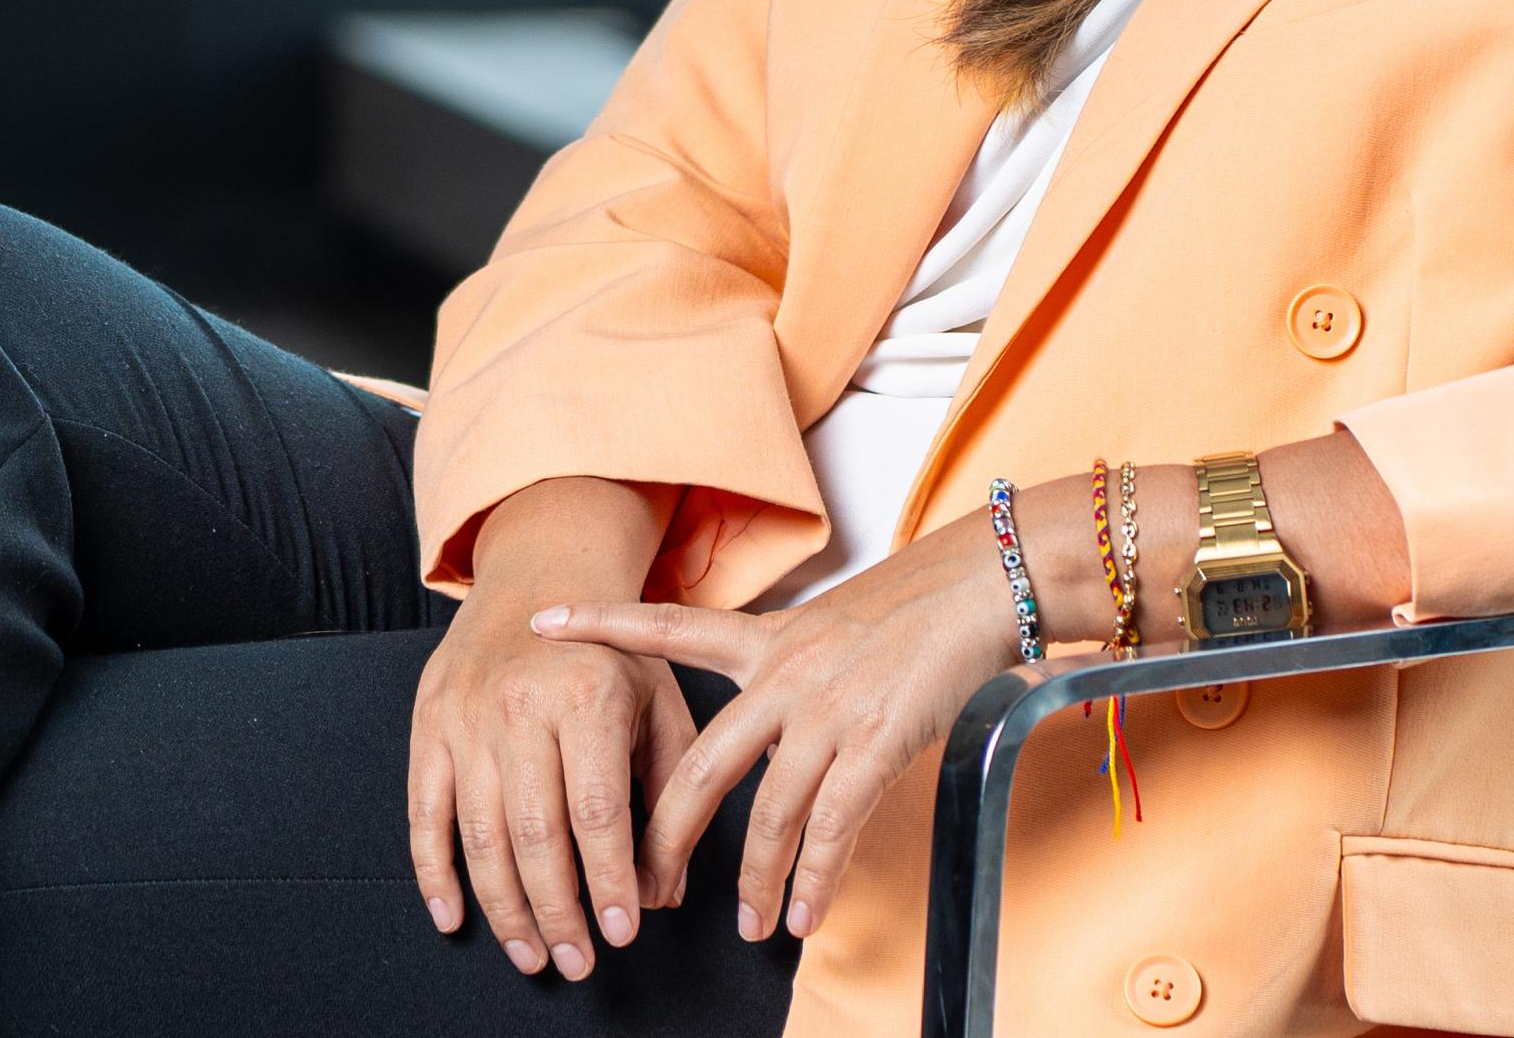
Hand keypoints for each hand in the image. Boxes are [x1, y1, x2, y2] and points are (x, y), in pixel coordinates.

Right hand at [411, 480, 693, 981]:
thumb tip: (664, 892)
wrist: (537, 577)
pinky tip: (454, 917)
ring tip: (532, 955)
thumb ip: (671, 794)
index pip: (596, 809)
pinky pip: (423, 812)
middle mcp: (521, 705)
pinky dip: (433, 872)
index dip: (607, 879)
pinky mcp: (428, 726)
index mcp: (588, 695)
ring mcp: (466, 717)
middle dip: (557, 909)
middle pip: (534, 832)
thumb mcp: (661, 701)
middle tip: (577, 961)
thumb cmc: (611, 655)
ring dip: (504, 907)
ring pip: (478, 833)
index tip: (622, 931)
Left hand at [530, 507, 1025, 944]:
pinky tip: (804, 914)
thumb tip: (756, 729)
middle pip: (701, 766)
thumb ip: (780, 672)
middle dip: (667, 836)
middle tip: (639, 884)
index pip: (667, 627)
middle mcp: (783, 675)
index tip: (541, 622)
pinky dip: (815, 879)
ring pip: (767, 812)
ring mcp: (827, 712)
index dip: (602, 624)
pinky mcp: (872, 743)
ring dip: (752, 877)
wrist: (973, 589)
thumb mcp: (823, 627)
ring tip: (744, 924)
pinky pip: (831, 828)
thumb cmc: (904, 610)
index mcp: (763, 640)